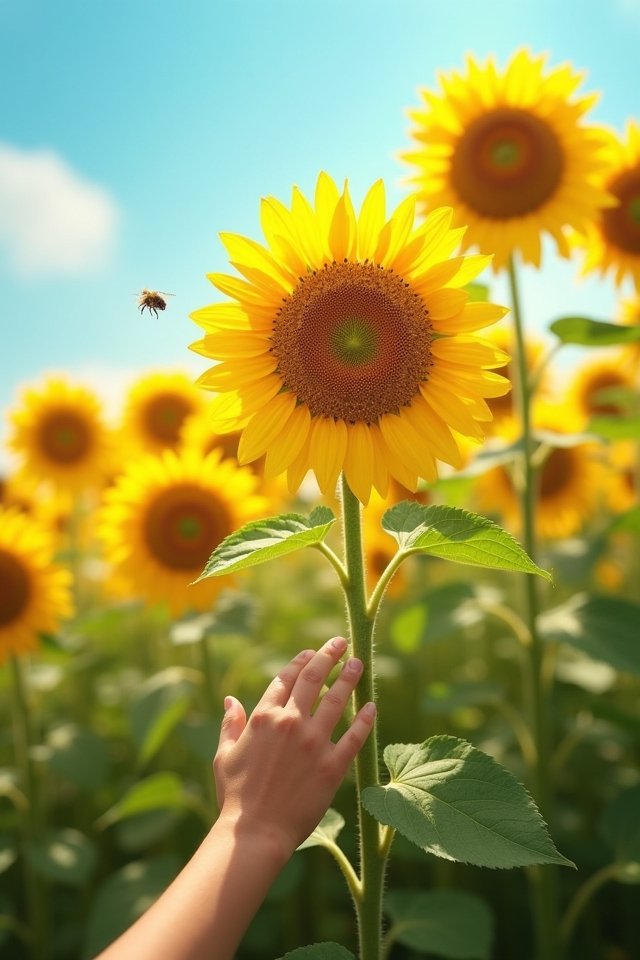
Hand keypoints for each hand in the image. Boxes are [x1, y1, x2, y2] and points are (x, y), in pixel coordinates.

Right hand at [213, 637, 374, 858]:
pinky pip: (354, 737)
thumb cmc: (234, 799)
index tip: (311, 652)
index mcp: (264, 717)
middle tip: (342, 642)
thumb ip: (231, 725)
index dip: (300, 661)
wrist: (255, 835)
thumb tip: (231, 700)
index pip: (286, 679)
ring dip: (349, 679)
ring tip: (359, 664)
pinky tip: (372, 706)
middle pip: (314, 679)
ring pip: (337, 700)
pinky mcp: (332, 766)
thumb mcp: (224, 756)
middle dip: (329, 655)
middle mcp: (290, 723)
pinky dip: (365, 720)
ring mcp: (313, 743)